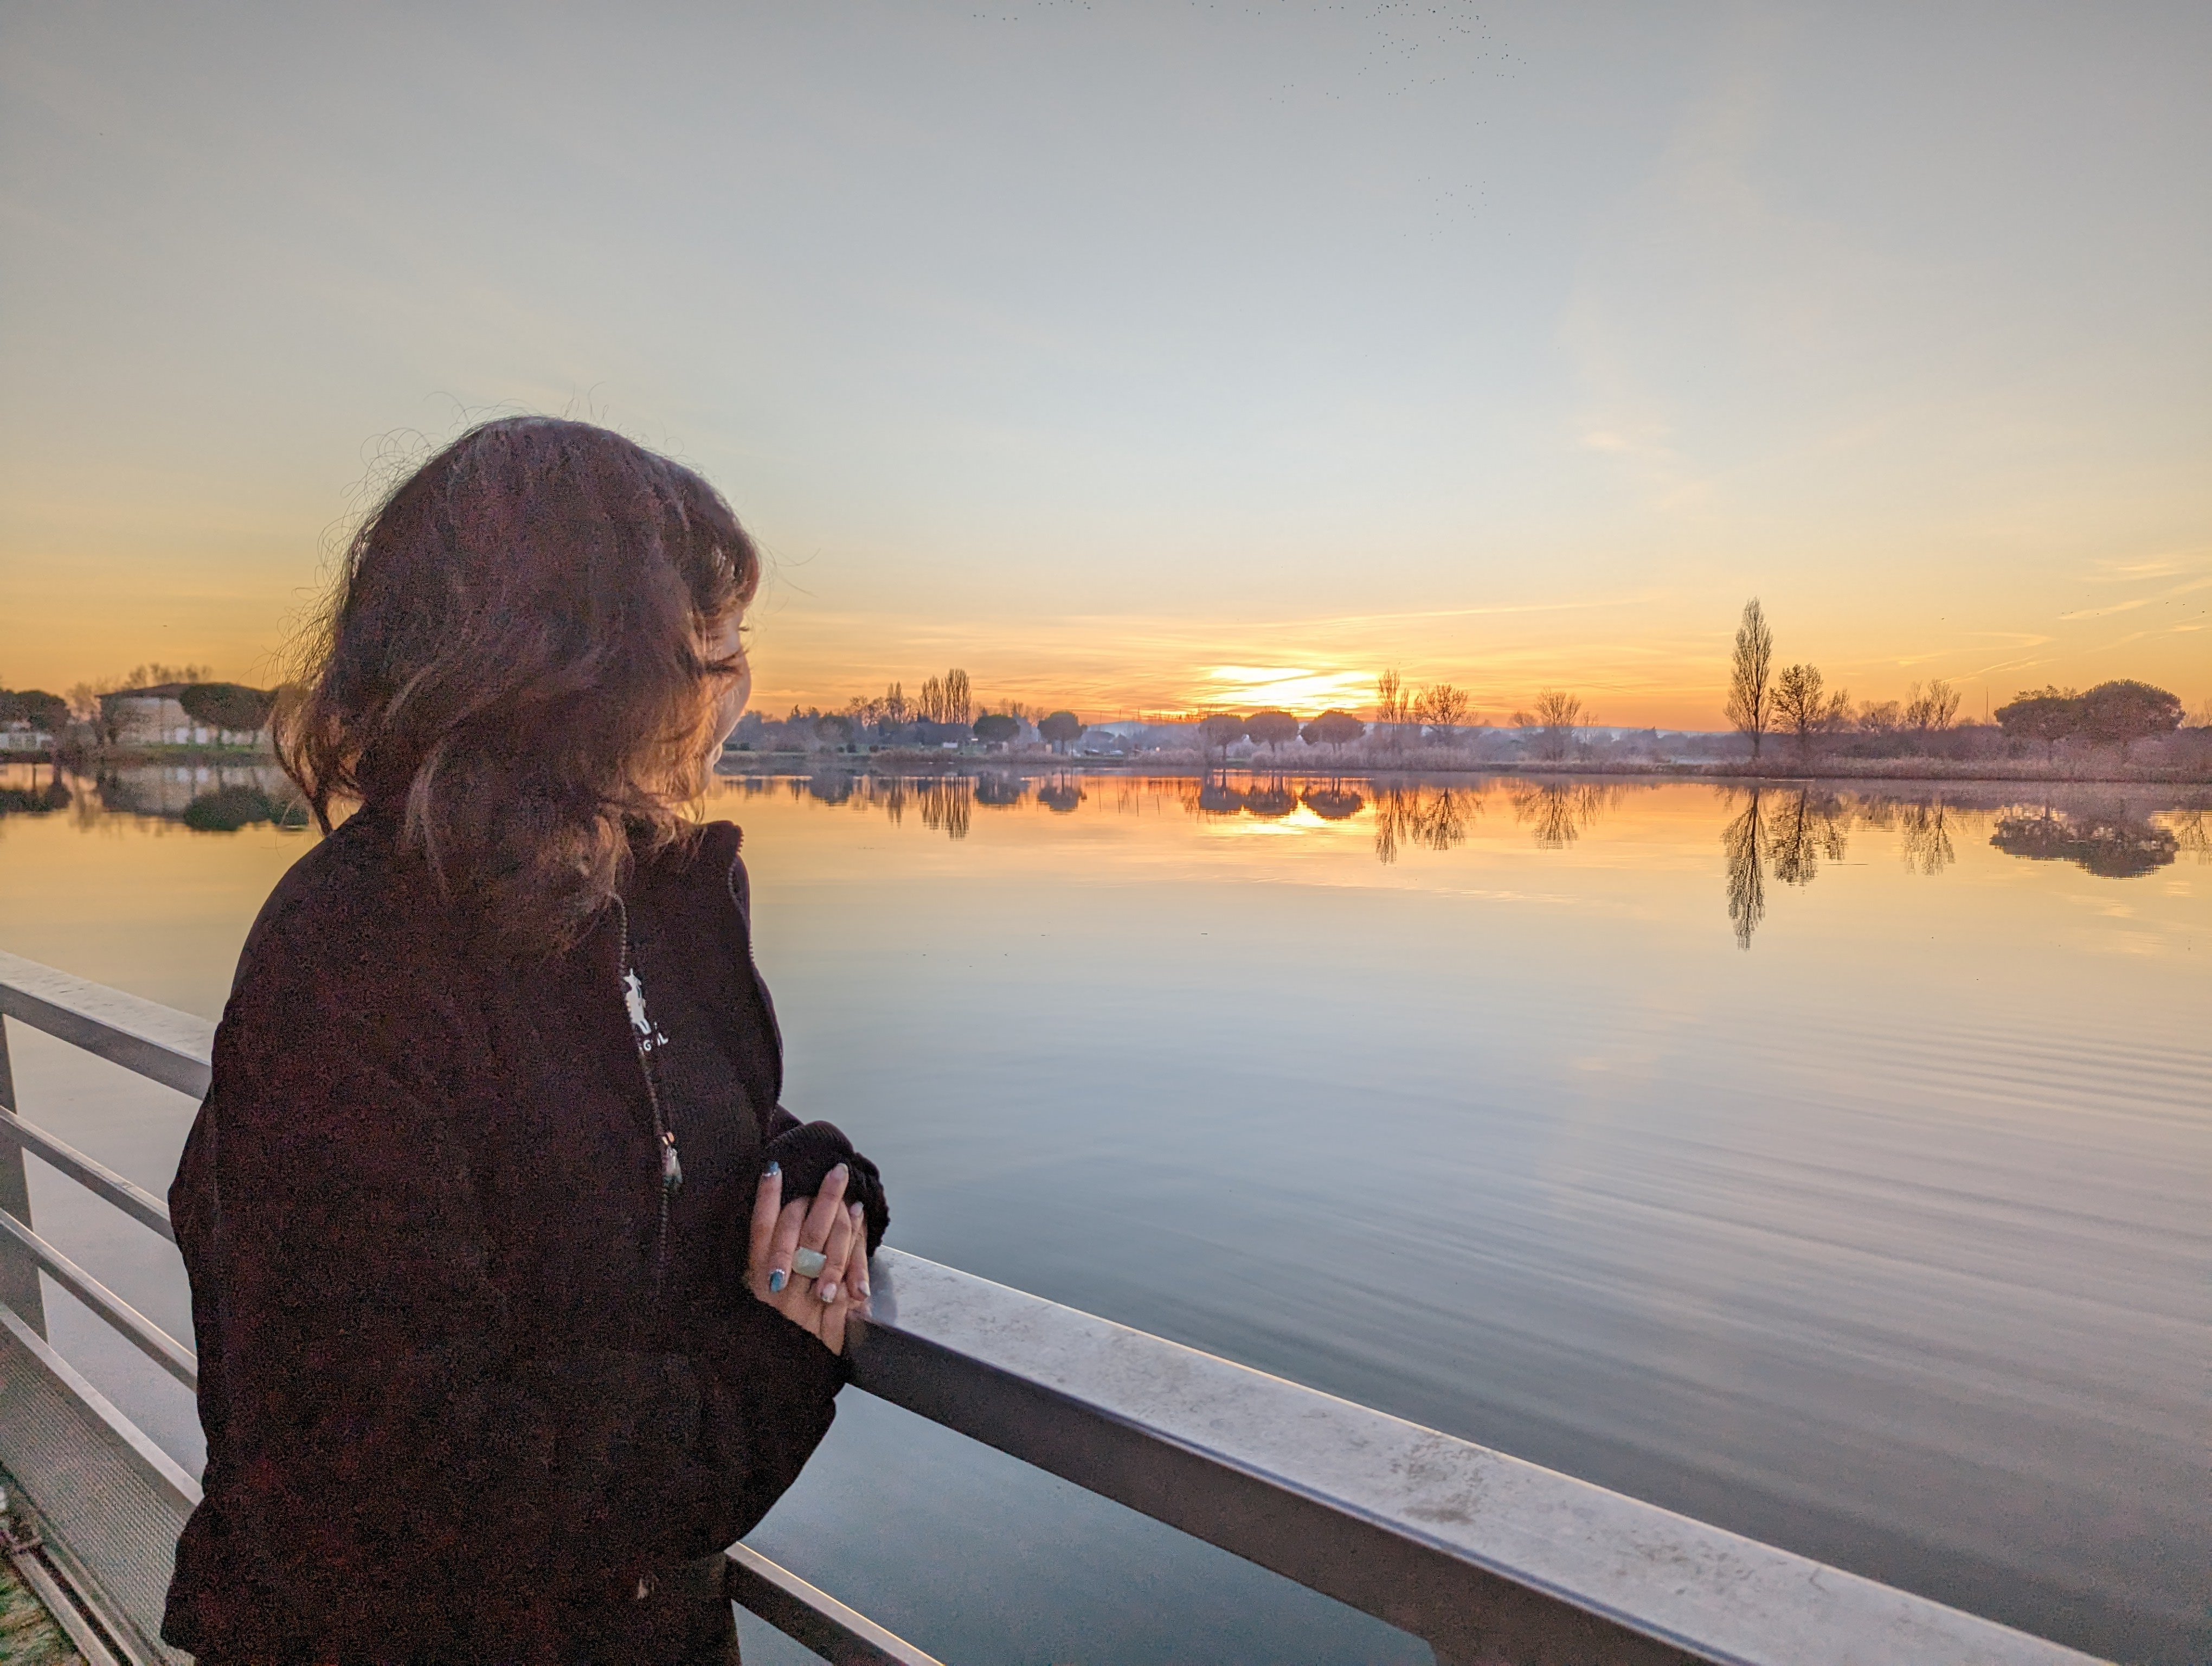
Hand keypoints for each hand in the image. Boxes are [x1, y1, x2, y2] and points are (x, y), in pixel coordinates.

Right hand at [746, 1161, 870, 1355]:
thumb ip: (764, 1264)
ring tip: (851, 1196)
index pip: (761, 1232)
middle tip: (836, 1171)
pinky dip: (854, 1247)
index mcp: (755, 1284)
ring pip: (828, 1252)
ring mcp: (806, 1305)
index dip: (766, 1199)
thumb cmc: (767, 1335)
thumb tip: (781, 1216)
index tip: (773, 1169)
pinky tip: (859, 1224)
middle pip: (803, 1234)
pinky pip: (846, 1275)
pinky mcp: (830, 1319)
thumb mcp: (755, 1300)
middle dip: (821, 1198)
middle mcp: (779, 1293)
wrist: (783, 1383)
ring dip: (843, 1219)